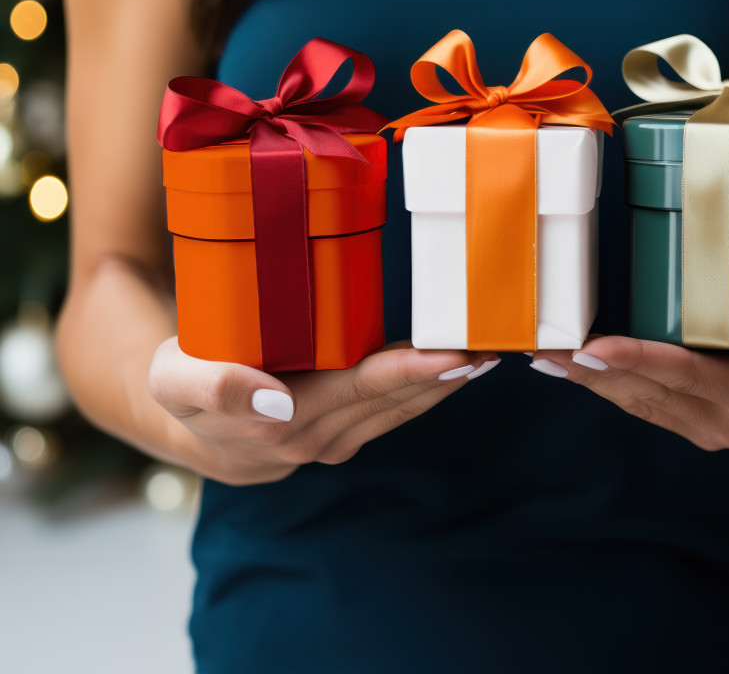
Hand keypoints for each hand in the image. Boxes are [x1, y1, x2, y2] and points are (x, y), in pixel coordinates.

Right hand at [149, 336, 499, 484]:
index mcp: (287, 421)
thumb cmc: (184, 384)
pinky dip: (425, 390)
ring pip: (400, 409)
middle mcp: (319, 437)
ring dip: (445, 384)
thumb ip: (216, 388)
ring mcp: (334, 440)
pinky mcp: (341, 432)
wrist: (184, 424)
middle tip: (494, 345)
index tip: (452, 354)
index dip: (411, 372)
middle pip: (395, 399)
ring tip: (486, 355)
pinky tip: (452, 370)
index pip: (363, 389)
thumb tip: (275, 402)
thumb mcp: (177, 380)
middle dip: (446, 374)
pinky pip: (391, 411)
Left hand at [528, 300, 728, 450]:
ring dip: (583, 376)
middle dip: (588, 366)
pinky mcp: (687, 419)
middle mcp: (721, 422)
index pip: (684, 376)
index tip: (592, 345)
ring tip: (538, 350)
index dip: (637, 360)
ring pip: (630, 399)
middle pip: (643, 390)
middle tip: (539, 340)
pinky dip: (599, 382)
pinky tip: (565, 364)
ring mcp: (700, 426)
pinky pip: (636, 401)